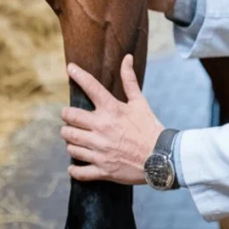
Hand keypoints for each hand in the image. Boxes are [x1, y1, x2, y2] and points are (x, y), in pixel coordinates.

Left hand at [60, 54, 164, 184]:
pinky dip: (75, 168)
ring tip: (75, 138)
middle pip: (70, 118)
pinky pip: (79, 170)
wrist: (161, 158)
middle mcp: (101, 129)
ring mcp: (100, 150)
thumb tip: (127, 58)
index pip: (91, 87)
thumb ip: (130, 81)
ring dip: (70, 140)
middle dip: (67, 116)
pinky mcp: (102, 169)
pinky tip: (75, 165)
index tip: (70, 68)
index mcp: (112, 110)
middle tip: (69, 117)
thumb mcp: (140, 102)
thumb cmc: (150, 128)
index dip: (78, 74)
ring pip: (70, 143)